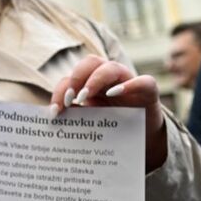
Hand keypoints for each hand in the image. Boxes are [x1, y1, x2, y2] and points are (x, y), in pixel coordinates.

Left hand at [50, 54, 167, 170]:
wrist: (142, 137)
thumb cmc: (111, 126)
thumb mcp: (90, 121)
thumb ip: (75, 116)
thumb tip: (52, 118)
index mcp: (90, 83)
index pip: (71, 77)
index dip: (60, 91)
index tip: (55, 111)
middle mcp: (108, 78)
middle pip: (90, 62)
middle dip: (76, 78)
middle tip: (70, 100)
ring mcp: (128, 81)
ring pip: (112, 67)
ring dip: (95, 79)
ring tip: (85, 97)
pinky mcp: (148, 92)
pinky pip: (144, 81)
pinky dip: (130, 84)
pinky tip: (115, 93)